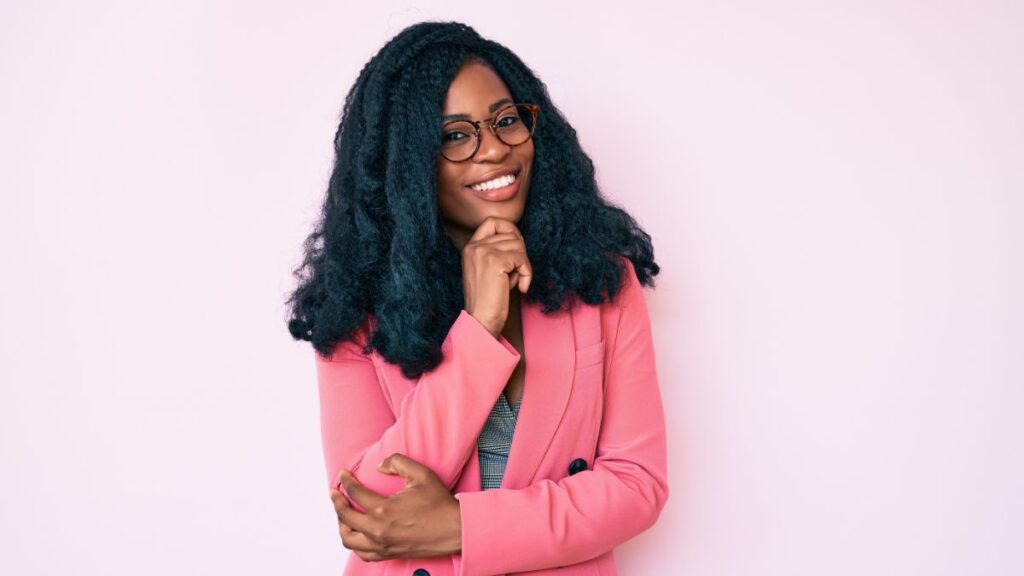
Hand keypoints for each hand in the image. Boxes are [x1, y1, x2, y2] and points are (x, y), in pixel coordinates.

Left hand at [330, 453, 461, 560]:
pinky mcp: (388, 554)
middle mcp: (378, 530)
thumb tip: (379, 465)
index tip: (343, 474)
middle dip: (337, 501)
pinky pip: (361, 553)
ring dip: (341, 524)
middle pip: (344, 516)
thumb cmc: (439, 503)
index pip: (355, 493)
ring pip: (348, 538)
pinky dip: (354, 543)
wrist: (454, 529)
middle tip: (335, 492)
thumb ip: (397, 462)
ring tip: (342, 514)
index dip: (346, 481)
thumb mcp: (421, 474)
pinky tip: (356, 533)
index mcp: (384, 509)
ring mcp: (382, 545)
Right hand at [461, 216, 532, 337]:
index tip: (516, 249)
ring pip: (519, 245)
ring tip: (513, 282)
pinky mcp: (495, 261)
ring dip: (522, 265)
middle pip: (511, 234)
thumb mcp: (487, 270)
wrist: (480, 320)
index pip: (492, 221)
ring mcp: (484, 252)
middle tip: (515, 273)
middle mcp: (474, 246)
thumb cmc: (487, 300)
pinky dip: (526, 274)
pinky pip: (522, 259)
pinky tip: (520, 288)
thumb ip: (497, 252)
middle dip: (519, 254)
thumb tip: (518, 238)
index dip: (509, 229)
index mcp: (470, 247)